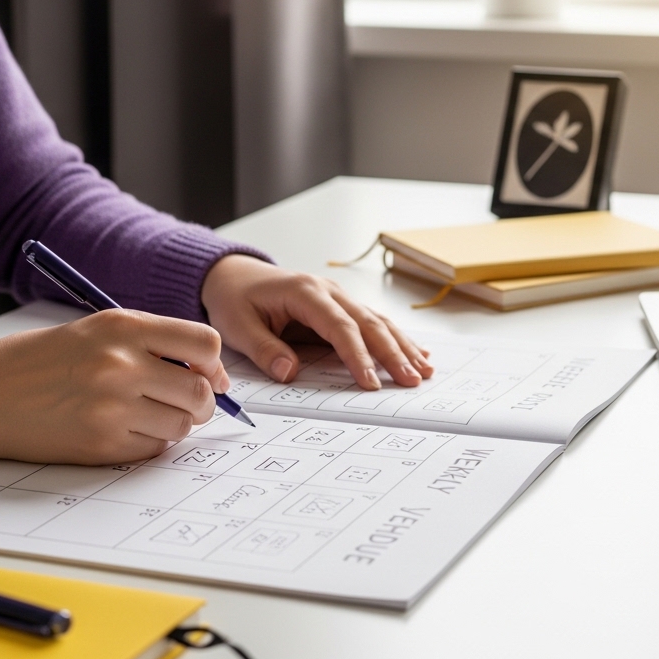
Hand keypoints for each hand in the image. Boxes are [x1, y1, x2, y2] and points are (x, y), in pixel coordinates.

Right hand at [0, 309, 228, 463]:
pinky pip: (152, 449)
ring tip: (146, 416)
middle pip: (200, 390)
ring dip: (175, 424)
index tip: (211, 375)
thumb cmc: (37, 360)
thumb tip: (209, 373)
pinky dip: (148, 443)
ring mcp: (112, 407)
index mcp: (122, 327)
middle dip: (202, 402)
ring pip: (181, 424)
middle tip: (186, 404)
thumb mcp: (95, 330)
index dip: (215, 364)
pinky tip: (122, 430)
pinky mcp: (100, 444)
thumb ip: (150, 343)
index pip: (204, 343)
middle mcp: (121, 364)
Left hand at [201, 255, 433, 389]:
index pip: (340, 327)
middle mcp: (329, 291)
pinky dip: (396, 339)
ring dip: (402, 347)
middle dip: (393, 353)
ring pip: (378, 322)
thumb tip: (291, 372)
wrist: (233, 275)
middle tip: (411, 380)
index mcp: (305, 293)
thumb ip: (265, 349)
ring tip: (424, 371)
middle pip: (369, 323)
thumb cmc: (235, 299)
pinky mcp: (340, 307)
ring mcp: (338, 297)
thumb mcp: (238, 326)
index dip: (358, 356)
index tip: (371, 382)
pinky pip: (373, 323)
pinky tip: (418, 353)